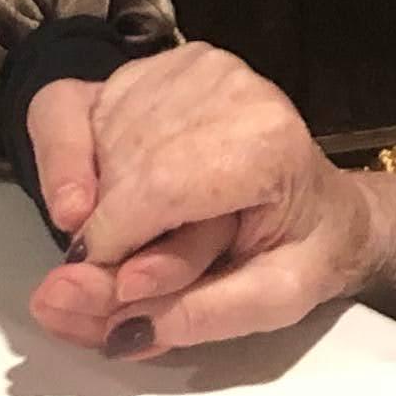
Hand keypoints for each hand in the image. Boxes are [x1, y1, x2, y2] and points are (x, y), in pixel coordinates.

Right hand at [16, 43, 395, 356]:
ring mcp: (183, 66)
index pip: (158, 186)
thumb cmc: (307, 250)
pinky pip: (68, 109)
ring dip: (92, 199)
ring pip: (91, 137)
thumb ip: (201, 317)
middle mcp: (223, 84)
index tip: (108, 288)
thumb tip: (118, 329)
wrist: (326, 206)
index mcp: (267, 141)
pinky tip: (104, 192)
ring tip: (140, 232)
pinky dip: (71, 161)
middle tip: (117, 278)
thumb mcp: (277, 302)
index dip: (114, 241)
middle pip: (121, 165)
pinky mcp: (149, 66)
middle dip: (101, 232)